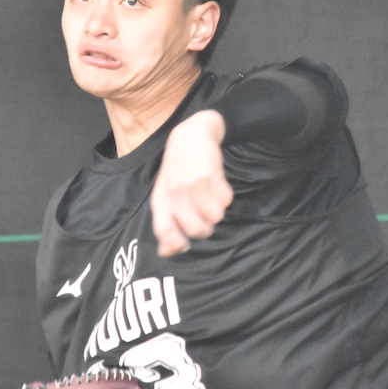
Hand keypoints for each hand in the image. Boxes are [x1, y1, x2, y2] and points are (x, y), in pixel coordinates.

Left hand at [151, 110, 232, 256]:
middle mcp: (175, 193)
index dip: (175, 243)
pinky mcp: (211, 175)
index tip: (184, 244)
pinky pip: (226, 200)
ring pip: (216, 216)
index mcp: (161, 200)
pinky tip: (217, 186)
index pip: (164, 231)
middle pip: (196, 229)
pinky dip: (225, 197)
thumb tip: (167, 252)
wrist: (191, 136)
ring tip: (210, 197)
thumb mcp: (165, 195)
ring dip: (217, 211)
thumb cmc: (177, 171)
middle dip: (205, 228)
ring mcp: (194, 184)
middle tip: (204, 218)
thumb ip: (166, 225)